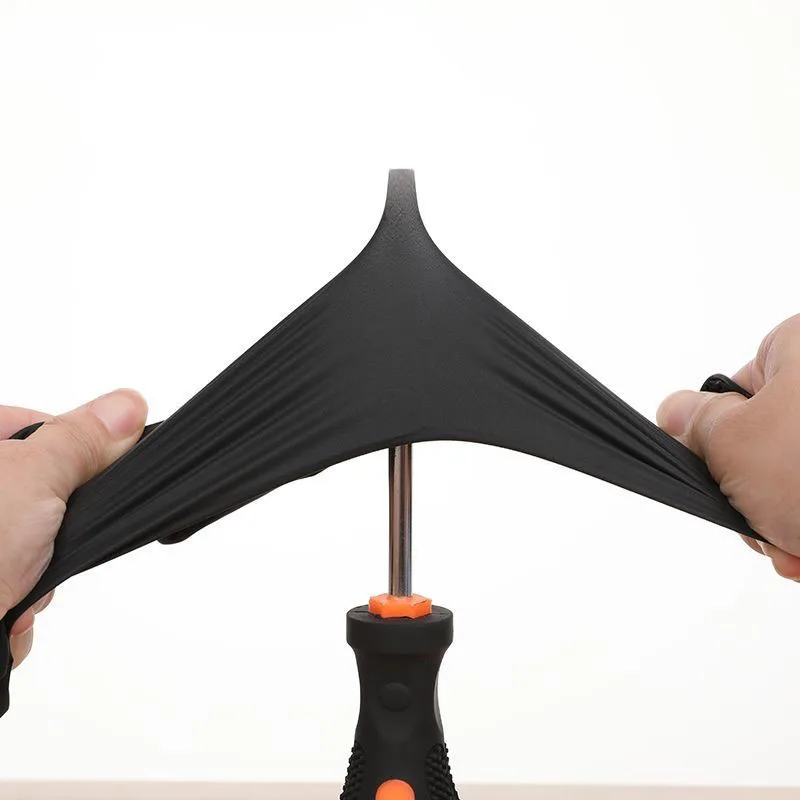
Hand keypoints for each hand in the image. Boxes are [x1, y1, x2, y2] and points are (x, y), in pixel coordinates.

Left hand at [0, 390, 146, 666]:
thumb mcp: (30, 483)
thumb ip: (79, 441)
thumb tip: (125, 407)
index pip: (31, 426)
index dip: (68, 453)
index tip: (83, 480)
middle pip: (35, 491)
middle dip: (53, 528)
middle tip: (45, 543)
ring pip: (29, 541)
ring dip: (38, 571)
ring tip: (19, 587)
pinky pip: (13, 580)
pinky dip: (19, 600)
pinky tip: (6, 608)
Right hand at [658, 314, 799, 579]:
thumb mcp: (734, 442)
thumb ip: (694, 422)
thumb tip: (674, 409)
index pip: (735, 391)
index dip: (716, 443)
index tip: (716, 477)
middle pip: (770, 444)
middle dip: (756, 499)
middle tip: (761, 525)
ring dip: (784, 525)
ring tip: (795, 548)